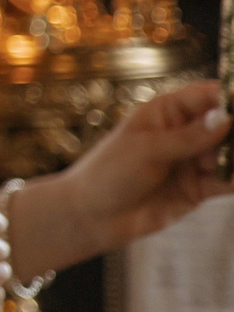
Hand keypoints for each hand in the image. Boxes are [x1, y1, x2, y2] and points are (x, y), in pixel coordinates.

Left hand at [42, 80, 233, 262]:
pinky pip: (226, 182)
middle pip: (225, 126)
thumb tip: (226, 117)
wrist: (92, 215)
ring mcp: (192, 161)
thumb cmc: (109, 172)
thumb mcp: (148, 150)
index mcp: (166, 112)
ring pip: (229, 154)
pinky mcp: (199, 188)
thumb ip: (189, 137)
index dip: (230, 98)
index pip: (206, 96)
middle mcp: (183, 133)